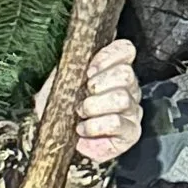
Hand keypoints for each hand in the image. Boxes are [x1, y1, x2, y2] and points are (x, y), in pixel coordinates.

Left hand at [65, 38, 141, 169]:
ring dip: (94, 106)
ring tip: (80, 114)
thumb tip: (80, 58)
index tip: (89, 71)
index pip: (125, 50)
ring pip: (122, 99)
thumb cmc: (59, 107)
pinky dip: (95, 126)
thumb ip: (74, 64)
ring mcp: (132, 111)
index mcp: (114, 70)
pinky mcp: (131, 133)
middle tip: (82, 96)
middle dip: (98, 84)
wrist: (54, 136)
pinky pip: (117, 123)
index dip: (108, 56)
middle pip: (125, 74)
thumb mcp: (61, 80)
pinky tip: (83, 130)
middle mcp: (129, 89)